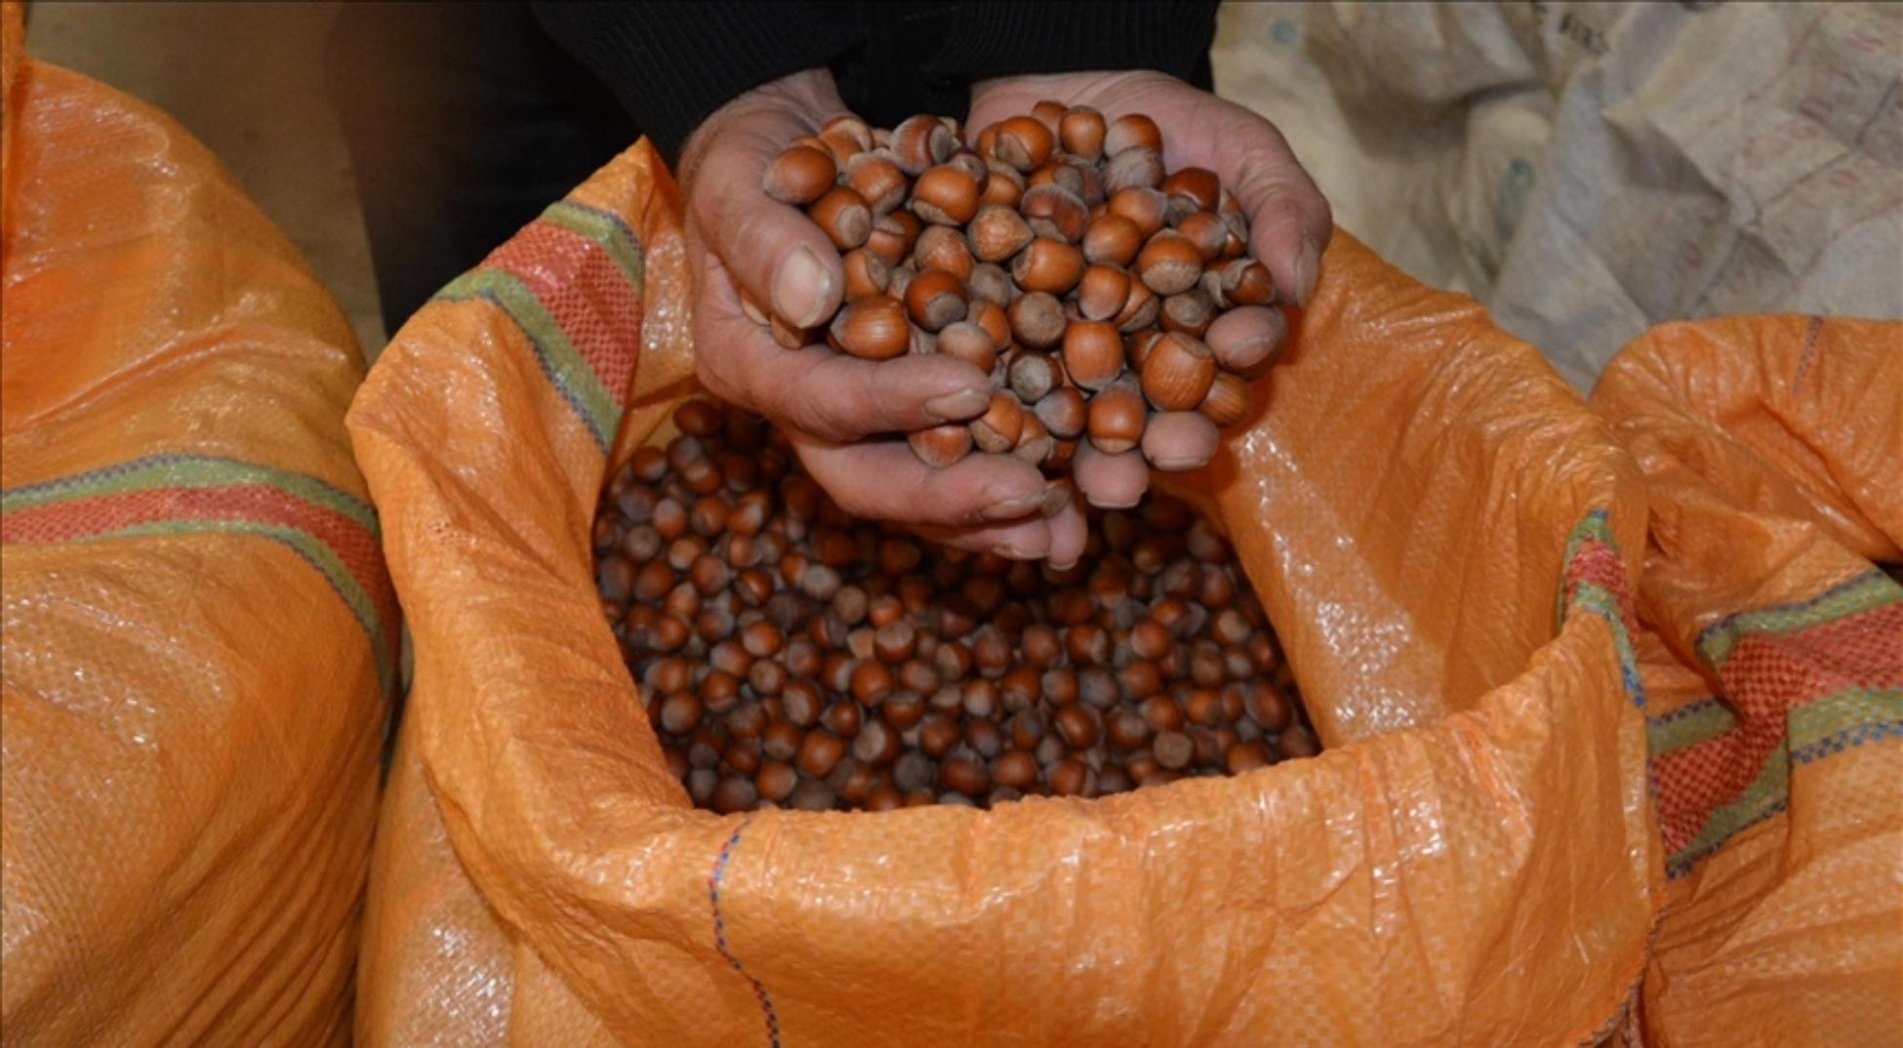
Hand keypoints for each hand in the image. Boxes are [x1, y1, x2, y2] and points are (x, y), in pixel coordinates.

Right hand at [678, 70, 1085, 565]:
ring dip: (986, 520)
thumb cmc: (753, 159)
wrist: (783, 157)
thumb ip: (764, 238)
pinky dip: (1006, 488)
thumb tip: (813, 300)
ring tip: (1060, 535)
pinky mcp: (902, 413)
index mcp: (747, 362)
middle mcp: (797, 410)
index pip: (818, 400)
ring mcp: (851, 422)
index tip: (969, 384)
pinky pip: (952, 464)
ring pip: (914, 492)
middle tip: (1030, 493)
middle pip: (866, 478)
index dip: (891, 402)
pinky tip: (1069, 506)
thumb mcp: (739, 176)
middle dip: (949, 495)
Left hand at [968, 71, 1332, 508]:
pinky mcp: (999, 341)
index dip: (1236, 367)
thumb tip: (1296, 286)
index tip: (1236, 361)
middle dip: (1167, 441)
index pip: (1231, 362)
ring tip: (1098, 485)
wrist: (1066, 82)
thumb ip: (1284, 208)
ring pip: (1081, 421)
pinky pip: (997, 381)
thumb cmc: (1174, 125)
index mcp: (1209, 328)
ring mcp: (1068, 355)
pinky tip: (1003, 437)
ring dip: (1091, 460)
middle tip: (1166, 454)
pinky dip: (999, 415)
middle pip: (1159, 414)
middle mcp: (1141, 357)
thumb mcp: (1244, 148)